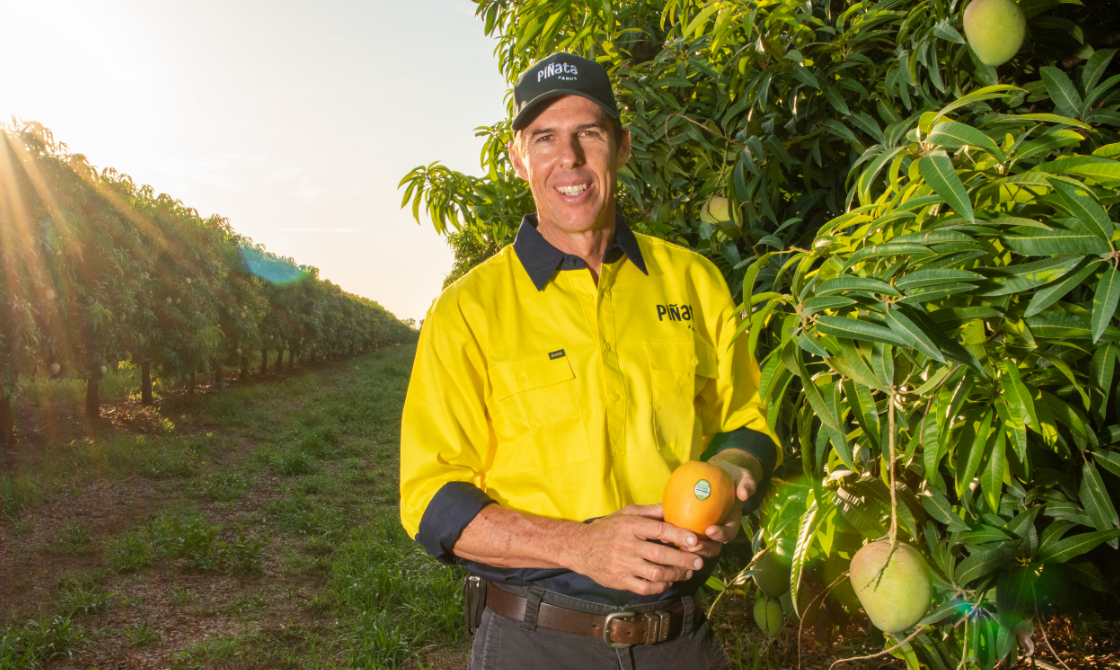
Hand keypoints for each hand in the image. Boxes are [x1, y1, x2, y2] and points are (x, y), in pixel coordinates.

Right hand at [569, 504, 705, 594]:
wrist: (580, 548)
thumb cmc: (607, 528)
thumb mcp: (626, 513)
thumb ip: (650, 511)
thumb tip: (674, 506)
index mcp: (629, 525)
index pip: (658, 529)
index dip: (678, 534)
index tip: (694, 540)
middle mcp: (626, 545)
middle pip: (660, 554)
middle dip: (683, 559)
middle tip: (699, 561)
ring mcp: (622, 564)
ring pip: (655, 573)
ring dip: (675, 574)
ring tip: (687, 572)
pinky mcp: (620, 581)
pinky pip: (645, 587)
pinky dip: (661, 586)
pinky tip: (668, 581)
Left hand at [682, 450, 762, 557]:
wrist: (720, 472)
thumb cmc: (733, 476)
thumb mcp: (743, 477)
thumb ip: (746, 485)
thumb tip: (744, 494)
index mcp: (731, 521)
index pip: (728, 533)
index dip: (721, 535)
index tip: (710, 530)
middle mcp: (719, 529)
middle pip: (714, 546)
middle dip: (703, 549)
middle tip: (691, 545)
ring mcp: (705, 529)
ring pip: (699, 546)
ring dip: (690, 549)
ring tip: (677, 545)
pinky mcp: (692, 525)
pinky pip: (685, 533)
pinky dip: (676, 535)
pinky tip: (665, 533)